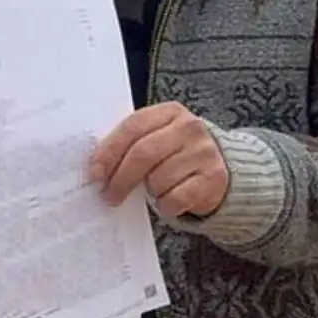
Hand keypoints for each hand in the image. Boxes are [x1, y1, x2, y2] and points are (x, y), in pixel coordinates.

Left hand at [90, 101, 229, 216]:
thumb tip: (97, 167)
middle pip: (143, 153)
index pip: (133, 126)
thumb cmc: (177, 153)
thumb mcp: (158, 137)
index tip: (96, 172)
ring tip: (151, 191)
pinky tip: (166, 202)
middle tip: (109, 195)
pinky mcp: (213, 178)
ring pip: (160, 178)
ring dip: (148, 192)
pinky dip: (165, 205)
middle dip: (120, 178)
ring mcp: (203, 152)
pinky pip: (177, 197)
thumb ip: (133, 143)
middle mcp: (189, 128)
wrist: (221, 167)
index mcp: (170, 112)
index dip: (110, 150)